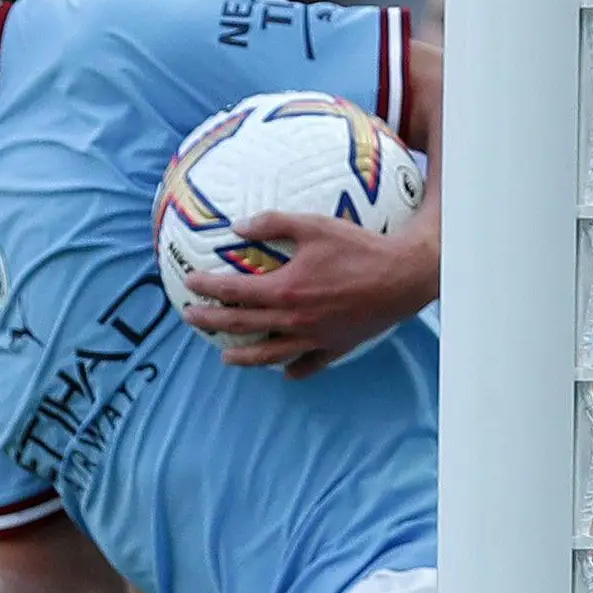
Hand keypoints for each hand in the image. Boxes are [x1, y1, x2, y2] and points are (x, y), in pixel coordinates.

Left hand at [182, 213, 436, 377]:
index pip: (233, 292)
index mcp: (285, 291)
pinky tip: (283, 370)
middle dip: (211, 322)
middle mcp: (294, 321)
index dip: (207, 287)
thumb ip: (273, 222)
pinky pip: (308, 364)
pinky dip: (292, 369)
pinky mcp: (335, 347)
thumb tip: (238, 226)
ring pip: (269, 355)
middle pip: (242, 326)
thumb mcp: (314, 225)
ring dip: (243, 357)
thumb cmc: (359, 248)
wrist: (403, 277)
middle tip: (191, 319)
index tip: (189, 282)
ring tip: (226, 357)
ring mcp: (314, 339)